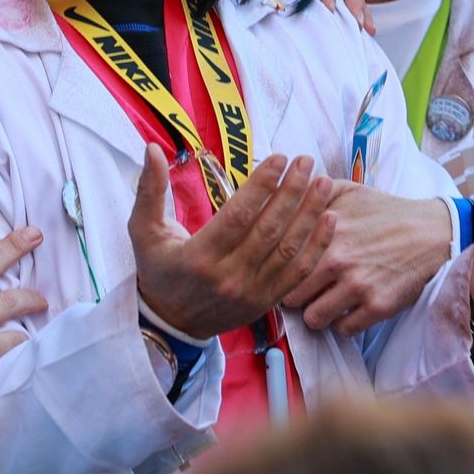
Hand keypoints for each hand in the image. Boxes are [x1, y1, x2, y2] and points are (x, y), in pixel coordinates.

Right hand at [129, 146, 335, 338]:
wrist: (170, 325)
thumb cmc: (157, 271)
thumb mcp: (143, 231)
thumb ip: (149, 190)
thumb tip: (152, 148)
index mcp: (199, 256)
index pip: (238, 215)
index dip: (262, 185)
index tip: (279, 158)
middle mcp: (229, 276)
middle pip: (269, 228)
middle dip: (292, 191)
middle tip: (306, 162)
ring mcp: (251, 291)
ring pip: (288, 249)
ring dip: (309, 214)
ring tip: (323, 183)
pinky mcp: (266, 302)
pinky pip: (298, 273)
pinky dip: (317, 246)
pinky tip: (329, 220)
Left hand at [281, 183, 448, 335]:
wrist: (429, 231)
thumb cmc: (382, 211)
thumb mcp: (346, 190)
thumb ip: (309, 193)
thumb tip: (279, 192)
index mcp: (323, 231)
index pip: (280, 262)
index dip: (276, 271)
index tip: (279, 274)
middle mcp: (337, 260)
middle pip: (290, 296)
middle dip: (293, 297)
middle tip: (301, 292)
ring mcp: (357, 285)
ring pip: (314, 318)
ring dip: (315, 313)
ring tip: (322, 303)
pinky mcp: (378, 306)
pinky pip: (343, 329)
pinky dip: (342, 323)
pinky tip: (346, 309)